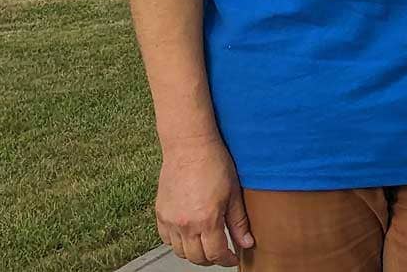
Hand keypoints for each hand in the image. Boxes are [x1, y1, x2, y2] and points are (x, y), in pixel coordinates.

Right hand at [155, 136, 253, 266]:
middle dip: (211, 259)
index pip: (216, 254)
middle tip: (220, 252)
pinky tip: (188, 235)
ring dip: (193, 253)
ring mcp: (170, 220)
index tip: (232, 257)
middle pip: (197, 257)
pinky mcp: (160, 213)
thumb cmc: (214, 163)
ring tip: (205, 244)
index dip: (226, 260)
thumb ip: (239, 222)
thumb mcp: (234, 193)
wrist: (189, 146)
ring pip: (180, 251)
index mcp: (207, 220)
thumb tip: (246, 243)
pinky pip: (166, 239)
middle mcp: (185, 224)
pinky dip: (177, 243)